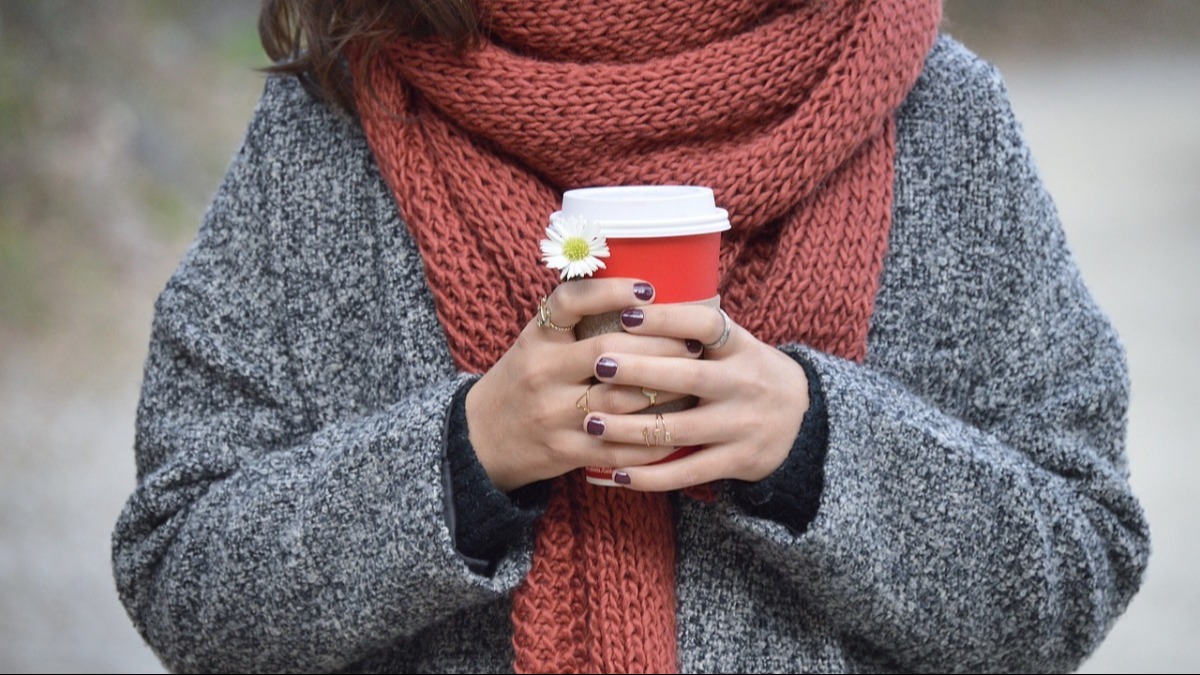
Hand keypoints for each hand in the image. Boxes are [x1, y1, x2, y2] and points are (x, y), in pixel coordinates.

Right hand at [465, 279, 700, 491]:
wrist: (480, 438)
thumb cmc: (522, 381)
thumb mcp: (535, 342)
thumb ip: (575, 322)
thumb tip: (642, 294)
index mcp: (536, 339)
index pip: (569, 302)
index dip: (610, 291)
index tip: (648, 289)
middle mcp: (542, 373)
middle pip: (609, 353)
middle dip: (659, 346)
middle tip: (694, 342)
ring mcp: (553, 415)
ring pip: (621, 400)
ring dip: (665, 390)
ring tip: (694, 379)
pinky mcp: (565, 451)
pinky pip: (619, 446)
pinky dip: (653, 438)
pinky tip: (677, 428)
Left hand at [582, 303, 809, 490]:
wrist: (803, 423)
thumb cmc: (748, 374)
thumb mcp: (736, 345)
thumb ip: (696, 332)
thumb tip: (628, 302)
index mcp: (742, 347)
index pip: (707, 324)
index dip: (668, 318)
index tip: (627, 313)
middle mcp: (745, 384)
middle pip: (688, 377)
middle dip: (639, 371)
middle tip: (597, 363)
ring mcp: (742, 426)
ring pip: (679, 429)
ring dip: (630, 428)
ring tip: (591, 422)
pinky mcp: (736, 462)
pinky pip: (687, 471)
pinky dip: (650, 476)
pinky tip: (616, 473)